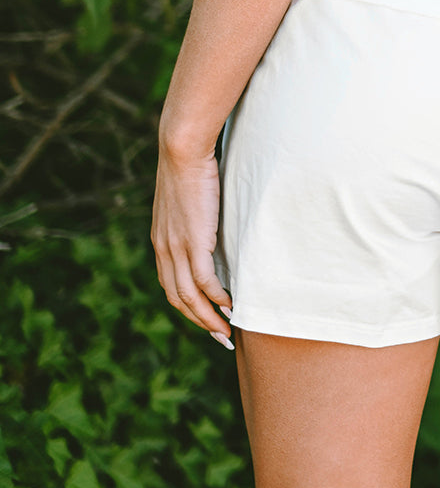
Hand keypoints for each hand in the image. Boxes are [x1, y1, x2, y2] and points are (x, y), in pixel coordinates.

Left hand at [151, 143, 233, 344]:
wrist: (182, 149)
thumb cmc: (188, 165)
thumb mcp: (184, 199)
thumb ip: (191, 217)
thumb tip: (207, 221)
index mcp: (160, 242)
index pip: (170, 286)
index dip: (187, 307)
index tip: (205, 318)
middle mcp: (164, 250)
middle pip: (178, 299)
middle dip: (199, 322)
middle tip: (219, 337)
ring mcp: (177, 248)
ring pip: (190, 297)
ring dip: (208, 318)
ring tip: (226, 331)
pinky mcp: (194, 241)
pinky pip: (205, 280)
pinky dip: (217, 297)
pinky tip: (230, 304)